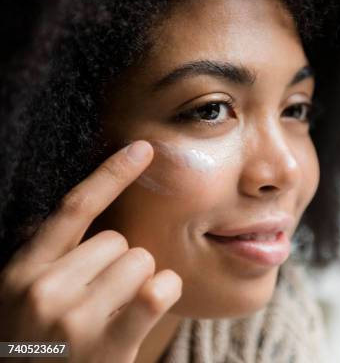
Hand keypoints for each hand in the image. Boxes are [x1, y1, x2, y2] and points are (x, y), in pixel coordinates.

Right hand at [0, 141, 181, 361]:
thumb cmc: (38, 345)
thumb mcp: (21, 298)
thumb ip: (47, 257)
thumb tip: (83, 209)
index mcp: (22, 271)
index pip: (74, 208)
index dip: (111, 174)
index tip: (143, 149)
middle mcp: (42, 290)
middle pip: (119, 241)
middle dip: (120, 265)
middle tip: (101, 302)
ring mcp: (73, 319)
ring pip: (141, 262)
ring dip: (140, 283)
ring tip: (114, 315)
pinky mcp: (106, 347)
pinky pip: (157, 290)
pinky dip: (164, 293)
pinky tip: (145, 311)